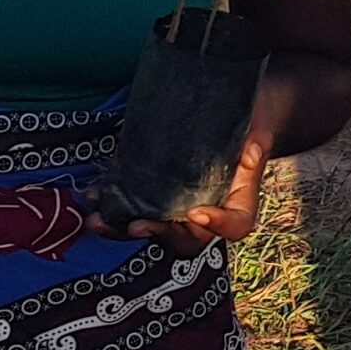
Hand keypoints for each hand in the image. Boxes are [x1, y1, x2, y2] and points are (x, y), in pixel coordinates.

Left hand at [90, 131, 268, 251]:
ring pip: (152, 229)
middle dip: (157, 235)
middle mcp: (207, 212)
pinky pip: (133, 209)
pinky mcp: (156, 195)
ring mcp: (179, 208)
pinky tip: (92, 195)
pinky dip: (111, 206)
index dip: (217, 225)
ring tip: (97, 220)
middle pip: (186, 239)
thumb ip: (258, 140)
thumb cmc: (249, 120)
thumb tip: (251, 150)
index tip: (197, 213)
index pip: (235, 226)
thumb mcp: (258, 126)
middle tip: (134, 226)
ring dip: (121, 230)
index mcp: (238, 202)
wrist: (230, 110)